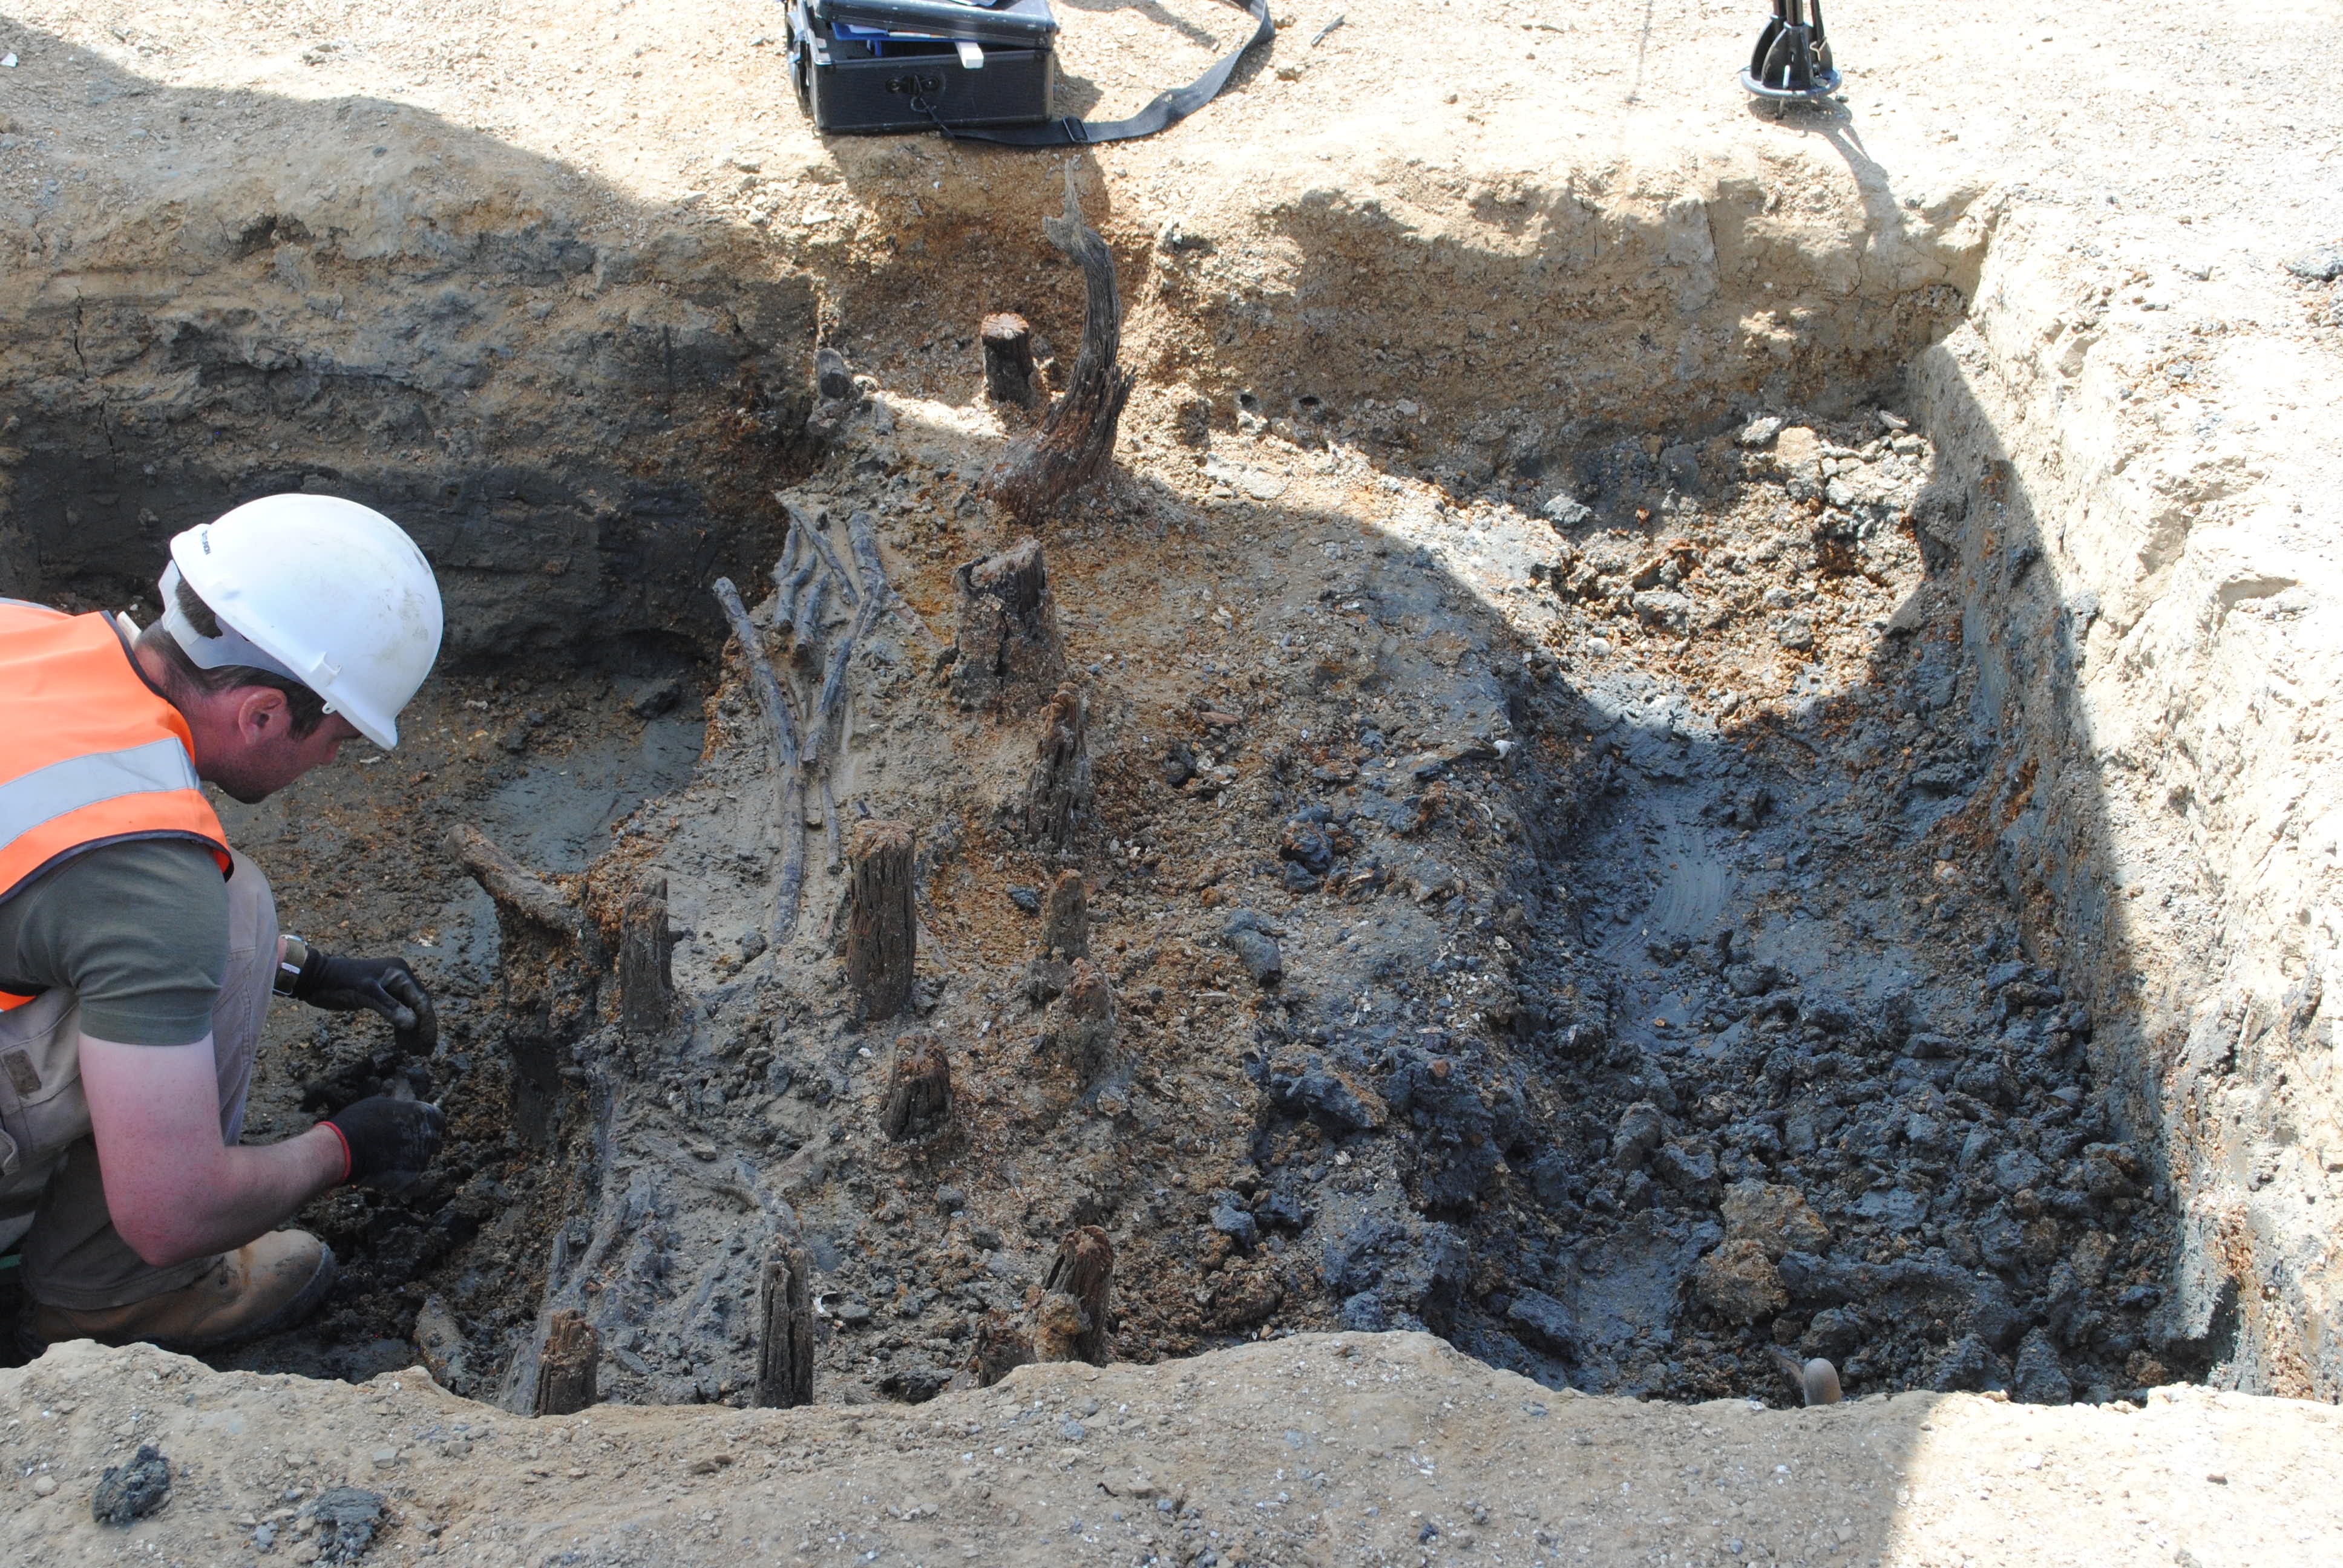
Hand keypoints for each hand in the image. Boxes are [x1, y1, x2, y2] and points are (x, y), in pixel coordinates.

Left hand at [292, 952, 436, 1054]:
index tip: (427, 1042)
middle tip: (424, 1052)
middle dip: (422, 1029)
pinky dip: (400, 1027)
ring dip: (412, 1031)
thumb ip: (389, 1007)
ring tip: (414, 1051)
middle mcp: (399, 979)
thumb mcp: (365, 993)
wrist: (315, 978)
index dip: (426, 1022)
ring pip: (410, 1011)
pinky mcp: (381, 997)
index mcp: (400, 973)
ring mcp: (390, 988)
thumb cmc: (339, 981)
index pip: (421, 999)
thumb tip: (412, 1024)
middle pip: (418, 1006)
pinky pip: (398, 1013)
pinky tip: (401, 1042)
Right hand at [319, 1097, 446, 1192]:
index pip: (439, 1119)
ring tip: (389, 1156)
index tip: (420, 1125)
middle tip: (402, 1142)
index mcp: (423, 1115)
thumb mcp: (382, 1104)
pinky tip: (392, 1171)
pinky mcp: (412, 1177)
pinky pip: (416, 1177)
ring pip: (423, 1158)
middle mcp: (428, 1136)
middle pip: (433, 1139)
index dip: (430, 1122)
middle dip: (422, 1140)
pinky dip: (408, 1176)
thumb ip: (401, 1108)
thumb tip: (405, 1107)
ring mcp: (422, 1158)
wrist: (342, 1150)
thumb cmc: (358, 1122)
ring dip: (412, 1157)